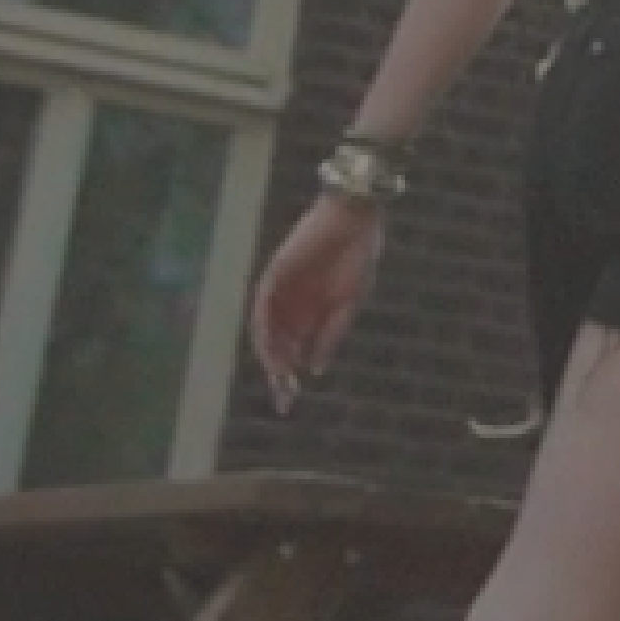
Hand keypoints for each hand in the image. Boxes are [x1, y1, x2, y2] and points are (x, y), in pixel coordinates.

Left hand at [247, 187, 383, 403]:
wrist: (355, 218)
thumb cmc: (357, 257)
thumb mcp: (348, 304)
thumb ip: (330, 335)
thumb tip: (315, 369)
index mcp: (311, 314)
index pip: (293, 350)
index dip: (290, 376)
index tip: (290, 401)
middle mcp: (292, 306)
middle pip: (277, 345)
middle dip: (278, 373)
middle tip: (284, 398)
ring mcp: (282, 291)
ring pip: (266, 330)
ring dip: (270, 354)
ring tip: (278, 377)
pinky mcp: (275, 273)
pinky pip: (262, 305)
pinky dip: (263, 328)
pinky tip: (268, 347)